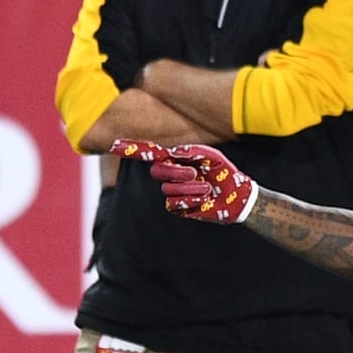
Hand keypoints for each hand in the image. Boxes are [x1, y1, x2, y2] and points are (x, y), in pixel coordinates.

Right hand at [111, 140, 259, 223]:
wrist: (237, 196)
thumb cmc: (225, 173)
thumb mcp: (212, 157)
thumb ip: (193, 151)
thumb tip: (174, 152)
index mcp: (176, 160)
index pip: (150, 154)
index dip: (132, 149)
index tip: (115, 145)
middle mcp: (172, 175)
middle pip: (156, 172)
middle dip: (174, 172)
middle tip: (193, 172)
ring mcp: (174, 192)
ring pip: (167, 189)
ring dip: (188, 187)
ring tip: (207, 186)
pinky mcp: (179, 208)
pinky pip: (173, 204)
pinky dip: (190, 199)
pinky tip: (204, 198)